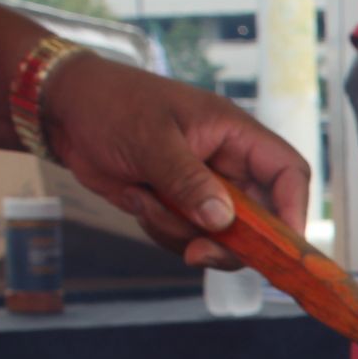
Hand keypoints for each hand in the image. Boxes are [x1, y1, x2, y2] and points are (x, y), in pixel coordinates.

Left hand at [39, 52, 309, 269]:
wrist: (64, 111)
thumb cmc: (111, 105)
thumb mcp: (150, 140)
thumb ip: (188, 180)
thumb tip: (223, 220)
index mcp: (235, 135)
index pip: (288, 173)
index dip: (293, 209)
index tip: (281, 245)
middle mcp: (230, 165)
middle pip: (261, 219)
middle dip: (231, 241)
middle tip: (198, 253)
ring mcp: (206, 189)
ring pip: (223, 236)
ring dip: (184, 233)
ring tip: (144, 200)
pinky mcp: (182, 207)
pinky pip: (191, 238)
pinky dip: (165, 232)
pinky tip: (138, 201)